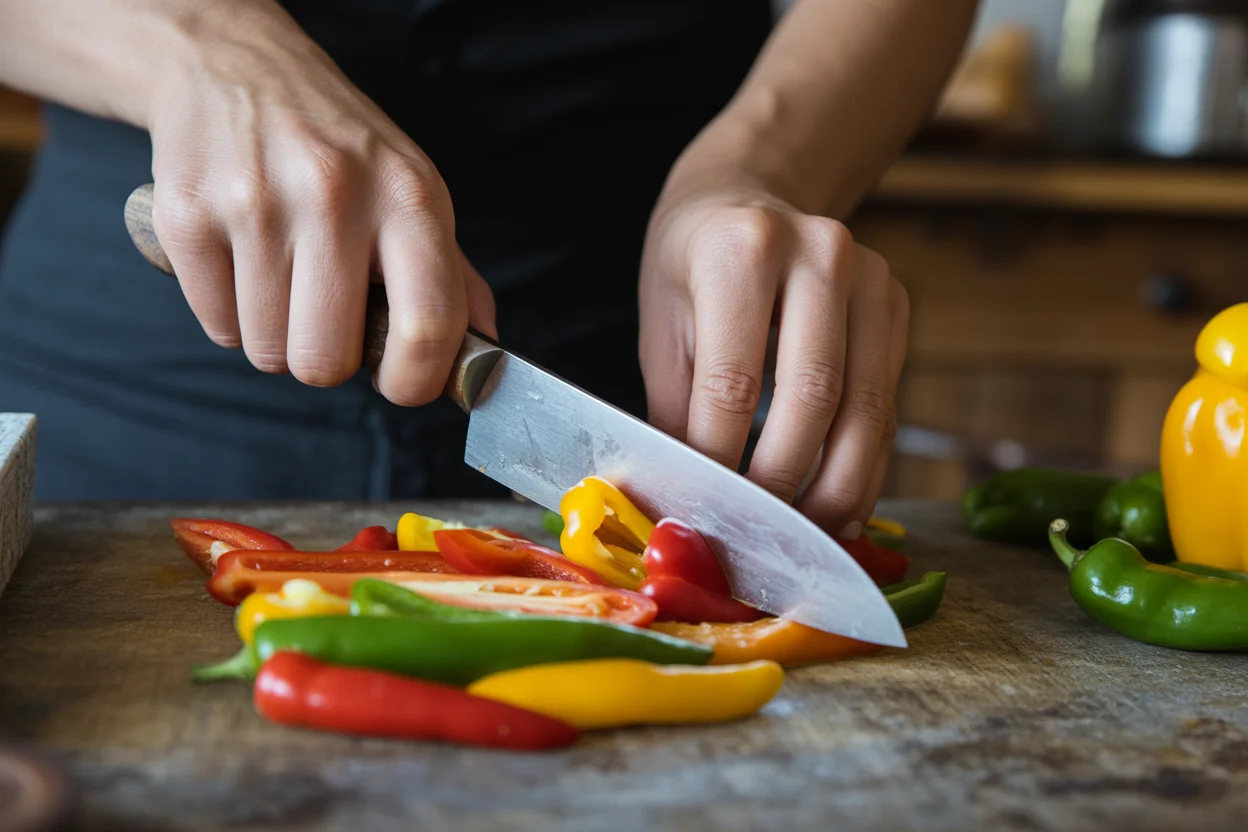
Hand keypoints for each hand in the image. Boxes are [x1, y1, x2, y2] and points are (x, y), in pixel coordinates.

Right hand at [146, 3, 494, 403]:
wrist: (235, 68)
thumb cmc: (338, 145)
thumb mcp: (413, 191)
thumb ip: (454, 278)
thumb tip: (485, 359)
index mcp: (408, 197)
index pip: (427, 326)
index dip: (414, 380)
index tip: (400, 383)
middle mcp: (334, 195)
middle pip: (326, 361)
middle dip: (326, 359)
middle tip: (326, 316)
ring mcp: (254, 203)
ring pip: (267, 351)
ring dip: (276, 334)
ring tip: (282, 274)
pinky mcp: (187, 214)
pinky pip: (217, 326)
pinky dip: (230, 312)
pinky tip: (242, 260)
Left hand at [639, 183, 907, 538]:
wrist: (745, 198)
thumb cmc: (691, 267)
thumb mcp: (662, 326)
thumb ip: (678, 407)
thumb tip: (692, 495)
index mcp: (741, 249)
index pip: (733, 380)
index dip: (719, 457)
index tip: (708, 508)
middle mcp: (819, 253)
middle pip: (814, 395)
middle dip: (785, 479)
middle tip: (760, 531)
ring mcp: (870, 277)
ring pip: (865, 407)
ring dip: (837, 485)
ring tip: (808, 534)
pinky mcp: (897, 305)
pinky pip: (887, 403)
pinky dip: (866, 463)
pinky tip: (842, 502)